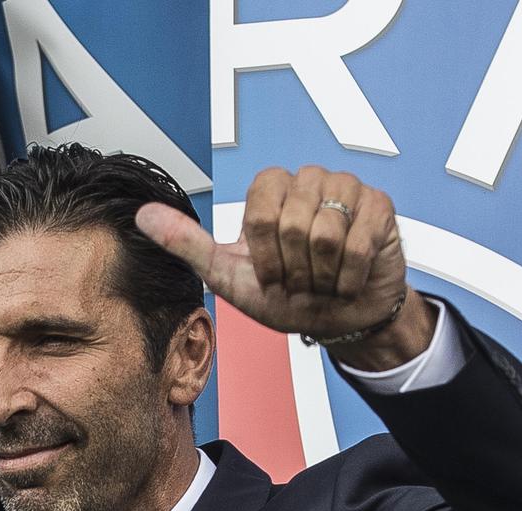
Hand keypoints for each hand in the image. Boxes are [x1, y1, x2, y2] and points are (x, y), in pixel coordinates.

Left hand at [135, 167, 430, 367]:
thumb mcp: (229, 276)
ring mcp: (347, 188)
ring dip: (322, 276)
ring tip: (325, 282)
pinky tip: (349, 281)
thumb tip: (141, 215)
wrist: (339, 320)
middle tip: (302, 283)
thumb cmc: (287, 296)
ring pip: (327, 232)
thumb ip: (187, 244)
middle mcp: (309, 178)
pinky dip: (349, 276)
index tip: (272, 274)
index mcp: (271, 187)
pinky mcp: (380, 207)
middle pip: (293, 222)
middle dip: (294, 270)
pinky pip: (359, 242)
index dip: (265, 254)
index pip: (259, 210)